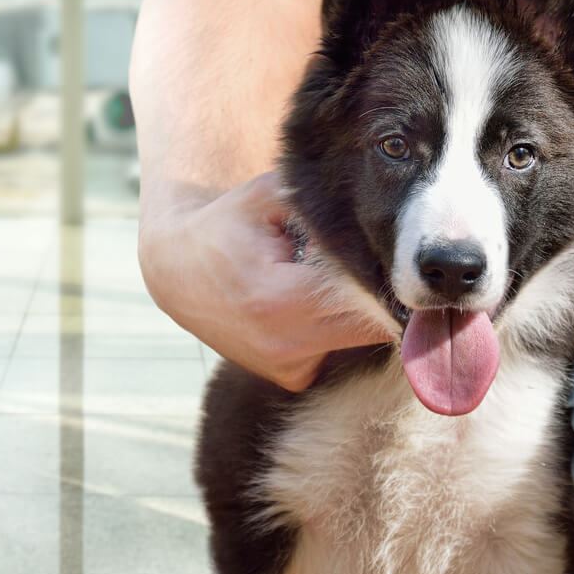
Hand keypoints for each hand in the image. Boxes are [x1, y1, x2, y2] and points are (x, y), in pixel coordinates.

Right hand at [140, 172, 394, 391]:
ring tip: (328, 276)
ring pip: (357, 339)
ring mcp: (287, 367)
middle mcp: (286, 345)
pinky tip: (312, 302)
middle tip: (387, 265)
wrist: (177, 272)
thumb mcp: (266, 197)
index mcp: (281, 300)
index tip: (396, 256)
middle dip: (382, 294)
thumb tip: (378, 219)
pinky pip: (335, 349)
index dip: (386, 275)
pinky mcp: (290, 376)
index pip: (366, 296)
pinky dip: (335, 326)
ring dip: (359, 311)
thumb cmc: (226, 227)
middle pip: (370, 325)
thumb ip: (318, 204)